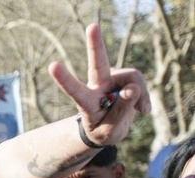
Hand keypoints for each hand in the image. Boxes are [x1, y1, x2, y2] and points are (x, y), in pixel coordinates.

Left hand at [48, 23, 149, 147]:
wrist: (110, 126)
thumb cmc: (103, 131)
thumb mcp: (110, 131)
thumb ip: (121, 112)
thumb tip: (133, 88)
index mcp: (86, 102)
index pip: (75, 90)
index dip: (65, 79)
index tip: (53, 66)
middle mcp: (97, 85)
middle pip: (97, 63)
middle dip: (95, 45)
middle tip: (92, 26)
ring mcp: (111, 78)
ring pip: (132, 78)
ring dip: (140, 95)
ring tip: (140, 111)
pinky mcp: (124, 77)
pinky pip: (139, 82)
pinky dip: (144, 96)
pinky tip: (142, 109)